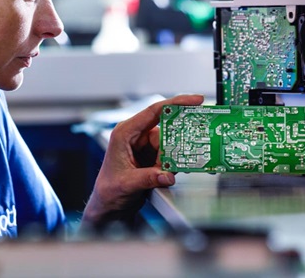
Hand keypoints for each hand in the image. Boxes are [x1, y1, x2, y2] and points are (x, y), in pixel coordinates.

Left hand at [81, 94, 204, 230]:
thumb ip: (148, 178)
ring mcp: (145, 146)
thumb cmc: (108, 190)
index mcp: (125, 132)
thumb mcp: (127, 184)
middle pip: (166, 128)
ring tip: (169, 171)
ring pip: (171, 144)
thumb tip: (167, 175)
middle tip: (191, 146)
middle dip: (179, 139)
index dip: (176, 103)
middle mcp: (136, 135)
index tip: (195, 100)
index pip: (154, 111)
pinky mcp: (153, 156)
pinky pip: (170, 155)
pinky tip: (171, 172)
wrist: (109, 205)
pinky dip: (175, 163)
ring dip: (174, 157)